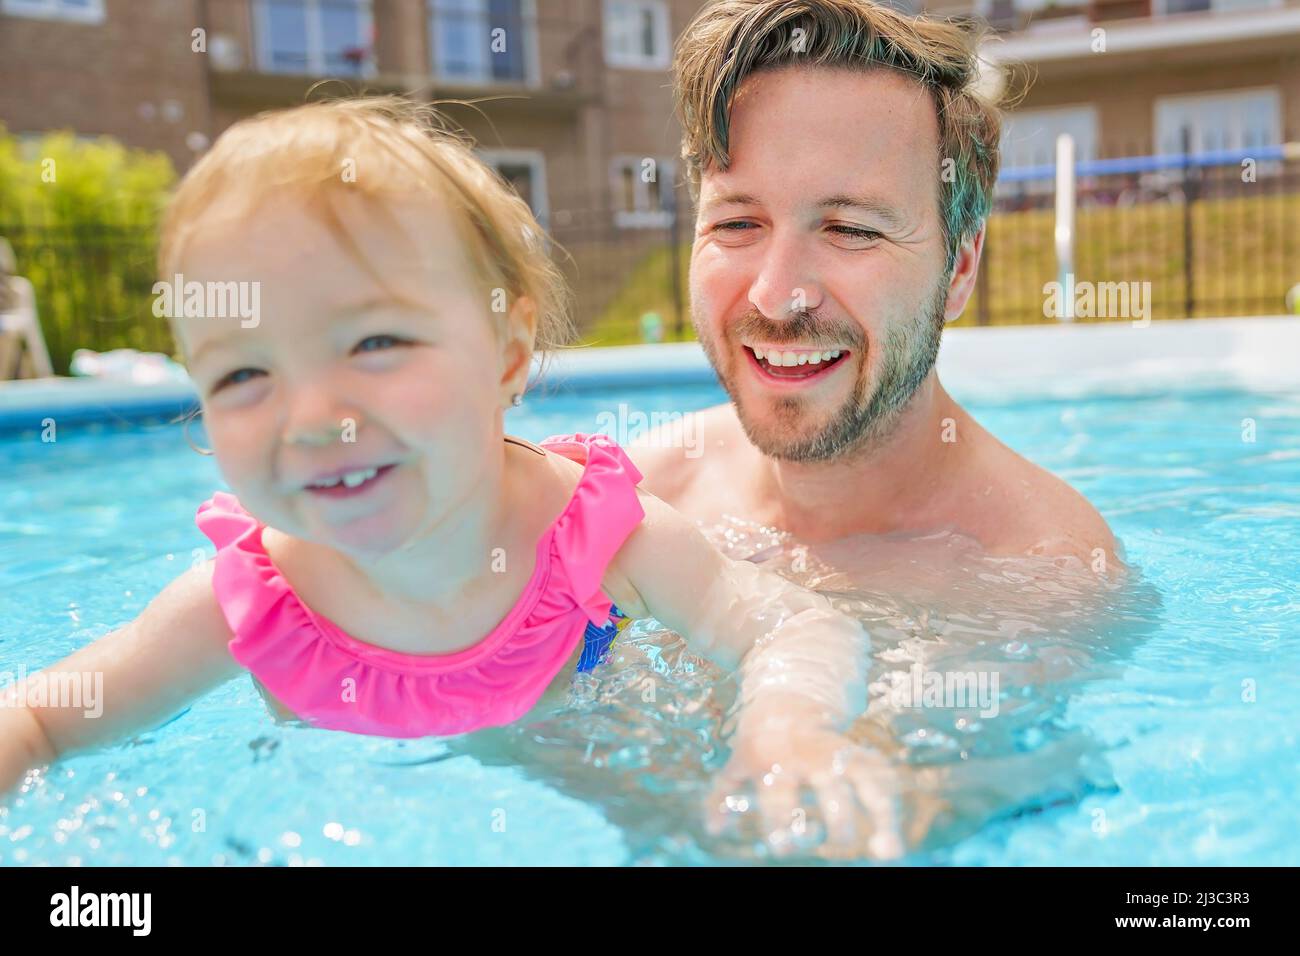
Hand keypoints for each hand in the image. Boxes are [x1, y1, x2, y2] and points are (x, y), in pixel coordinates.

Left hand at [705, 716, 904, 859]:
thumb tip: (714, 830)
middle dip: (838, 814)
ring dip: (879, 811)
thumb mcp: (737, 761)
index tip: (782, 848)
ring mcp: (837, 752)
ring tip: (887, 849)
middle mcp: (808, 756)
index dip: (779, 822)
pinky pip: (881, 771)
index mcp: (774, 760)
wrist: (788, 697)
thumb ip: (721, 794)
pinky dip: (890, 797)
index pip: (776, 795)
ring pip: (866, 776)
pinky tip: (894, 830)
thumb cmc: (759, 741)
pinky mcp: (857, 751)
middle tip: (843, 840)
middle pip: (829, 785)